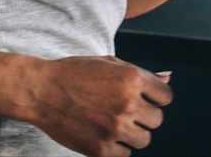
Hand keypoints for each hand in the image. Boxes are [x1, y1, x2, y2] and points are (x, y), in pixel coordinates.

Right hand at [31, 56, 172, 156]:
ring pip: (144, 139)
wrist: (41, 91)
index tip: (144, 99)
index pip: (166, 97)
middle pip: (157, 120)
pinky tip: (104, 134)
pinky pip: (125, 155)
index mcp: (132, 78)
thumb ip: (141, 74)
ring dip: (133, 133)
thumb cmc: (75, 73)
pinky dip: (117, 148)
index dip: (156, 97)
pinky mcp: (100, 149)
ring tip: (113, 123)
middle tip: (124, 111)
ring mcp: (114, 128)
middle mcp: (127, 103)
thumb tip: (168, 77)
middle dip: (144, 115)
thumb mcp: (109, 63)